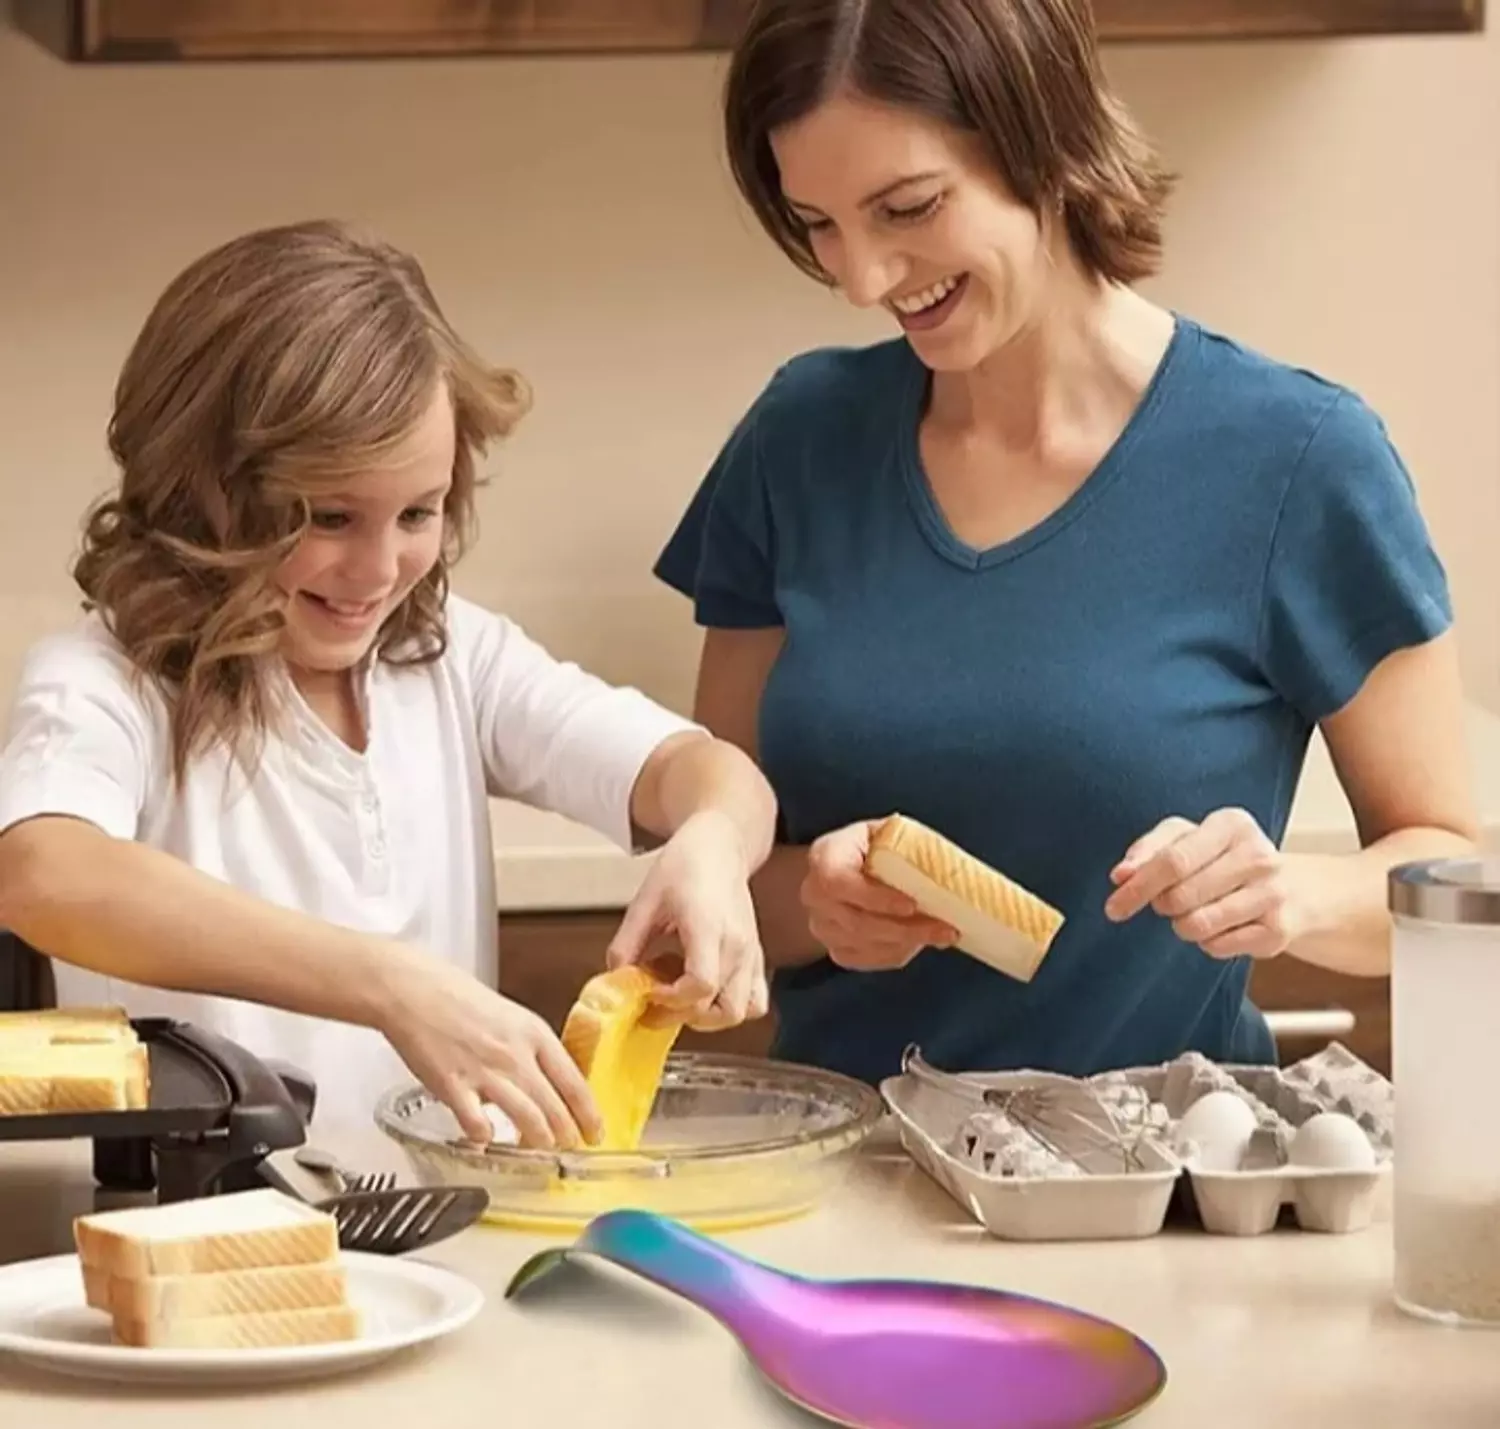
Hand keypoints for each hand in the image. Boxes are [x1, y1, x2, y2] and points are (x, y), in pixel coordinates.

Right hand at [374, 951, 601, 1150]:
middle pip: (555, 1106)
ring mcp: (485, 1071)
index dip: (589, 1113)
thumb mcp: (509, 1015)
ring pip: (527, 1119)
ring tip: (541, 1150)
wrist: (413, 989)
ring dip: (538, 1140)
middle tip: (569, 1147)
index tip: (595, 1131)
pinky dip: (485, 1138)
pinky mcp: (453, 1086)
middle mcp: (515, 1054)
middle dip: (567, 1134)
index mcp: (533, 1033)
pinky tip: (486, 1141)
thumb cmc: (457, 998)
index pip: (574, 1081)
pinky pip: (477, 1124)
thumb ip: (528, 1048)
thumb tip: (544, 1081)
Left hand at [606, 810, 768, 1031]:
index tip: (648, 991)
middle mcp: (737, 944)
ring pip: (741, 1011)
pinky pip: (754, 1000)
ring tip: (680, 992)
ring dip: (708, 1016)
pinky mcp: (755, 957)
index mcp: (708, 926)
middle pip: (723, 1010)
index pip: (700, 985)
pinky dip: (729, 1006)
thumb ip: (627, 944)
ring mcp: (751, 953)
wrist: (719, 846)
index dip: (671, 1000)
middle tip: (656, 1000)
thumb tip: (615, 982)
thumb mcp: (644, 901)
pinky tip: (703, 988)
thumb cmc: (685, 866)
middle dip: (685, 1015)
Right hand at [803, 819, 956, 970]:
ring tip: (942, 934)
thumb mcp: (883, 832)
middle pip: (857, 923)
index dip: (875, 898)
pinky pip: (868, 960)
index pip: (839, 884)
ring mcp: (821, 926)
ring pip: (865, 945)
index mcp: (823, 858)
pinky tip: (920, 942)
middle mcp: (814, 896)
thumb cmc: (870, 846)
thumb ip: (904, 843)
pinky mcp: (834, 949)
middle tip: (945, 928)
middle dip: (906, 929)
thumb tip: (941, 866)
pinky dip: (897, 954)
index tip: (911, 904)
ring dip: (908, 943)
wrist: (842, 868)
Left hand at [1104, 808, 1303, 959]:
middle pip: (1181, 896)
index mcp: (1232, 824)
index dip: (1138, 887)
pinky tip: (1219, 926)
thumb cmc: (1220, 858)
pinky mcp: (1278, 930)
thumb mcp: (1184, 839)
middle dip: (1161, 905)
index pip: (1173, 861)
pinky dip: (1207, 941)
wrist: (1288, 887)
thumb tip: (1121, 875)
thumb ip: (1148, 851)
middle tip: (1166, 902)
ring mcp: (1274, 894)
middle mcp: (1260, 856)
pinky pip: (1218, 946)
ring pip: (1198, 925)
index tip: (1114, 906)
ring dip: (1182, 925)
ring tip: (1193, 912)